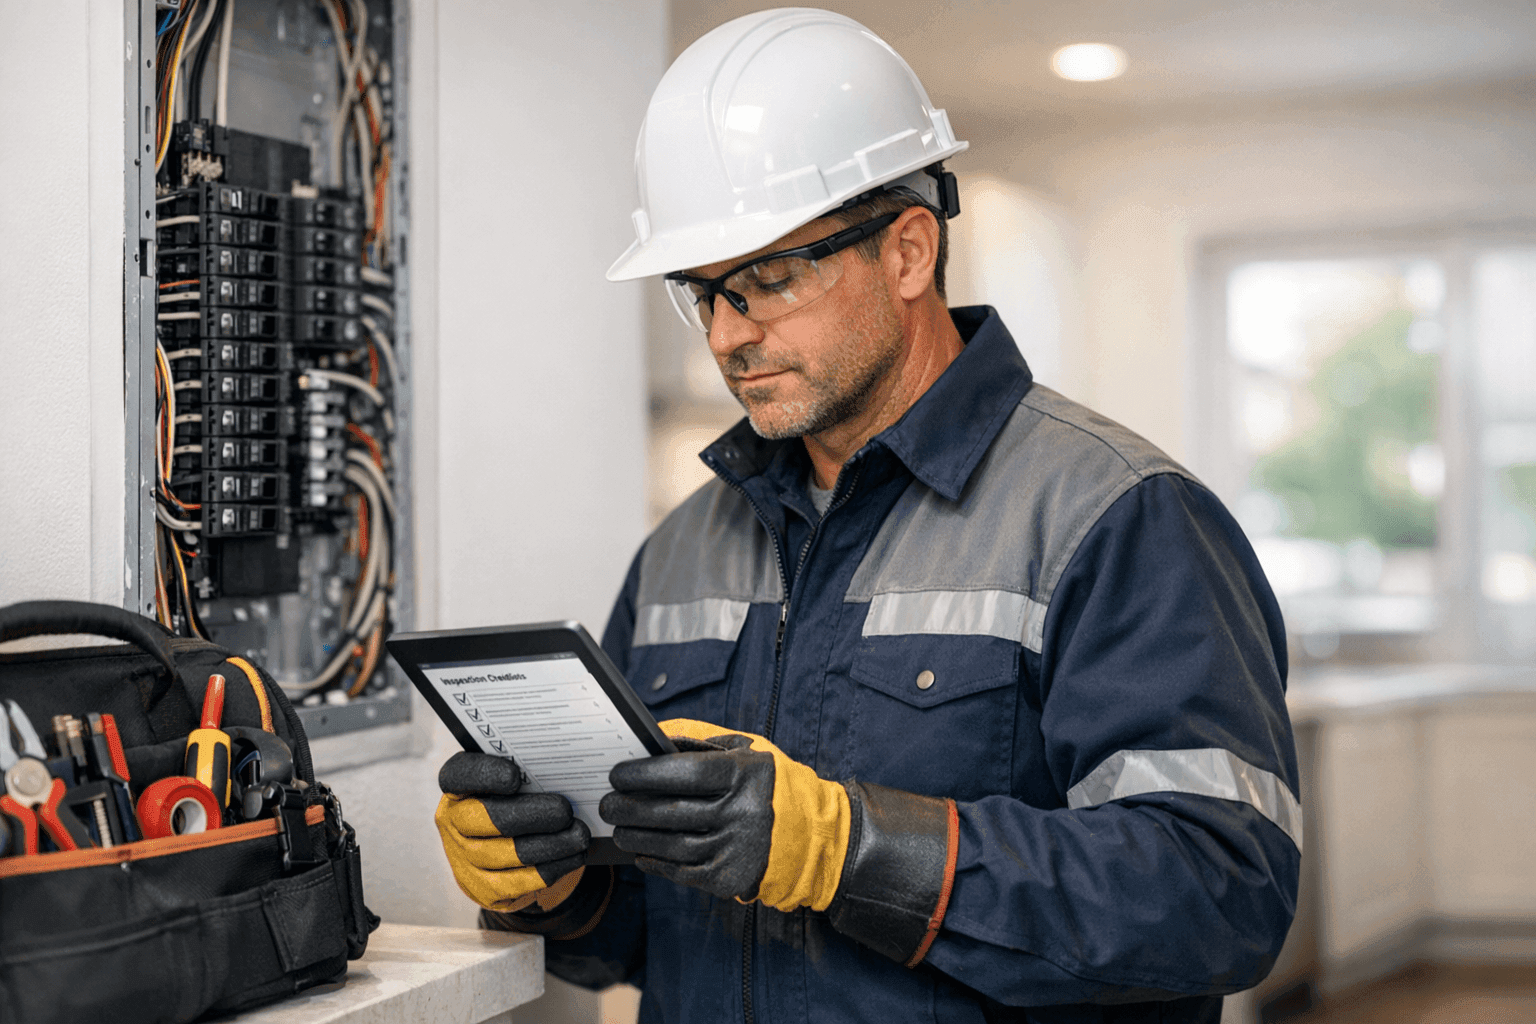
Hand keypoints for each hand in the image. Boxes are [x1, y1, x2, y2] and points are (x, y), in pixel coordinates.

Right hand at [435, 751, 589, 911]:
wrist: (506, 845)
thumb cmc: (517, 800)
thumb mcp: (517, 781)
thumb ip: (530, 772)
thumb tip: (563, 770)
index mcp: (458, 787)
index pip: (458, 775)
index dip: (484, 775)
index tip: (514, 776)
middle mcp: (453, 822)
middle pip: (489, 818)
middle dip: (532, 814)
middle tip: (565, 811)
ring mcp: (463, 858)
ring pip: (510, 853)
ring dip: (551, 844)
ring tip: (580, 835)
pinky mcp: (482, 888)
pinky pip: (519, 882)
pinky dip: (552, 868)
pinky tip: (574, 856)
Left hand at [599, 718, 849, 912]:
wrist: (814, 836)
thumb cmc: (770, 785)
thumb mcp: (746, 751)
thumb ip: (700, 742)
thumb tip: (652, 737)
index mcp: (746, 775)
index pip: (685, 773)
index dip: (645, 774)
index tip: (617, 774)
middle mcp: (743, 813)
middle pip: (672, 812)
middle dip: (629, 808)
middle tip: (607, 804)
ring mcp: (736, 848)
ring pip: (672, 845)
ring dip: (636, 836)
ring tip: (618, 827)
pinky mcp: (731, 877)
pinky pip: (683, 871)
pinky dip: (656, 862)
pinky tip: (641, 851)